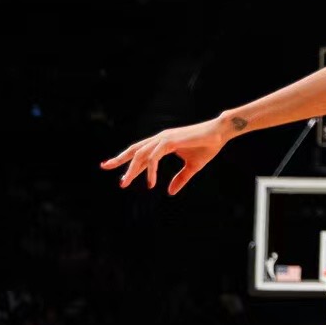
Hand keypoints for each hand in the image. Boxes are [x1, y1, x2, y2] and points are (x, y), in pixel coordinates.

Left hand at [102, 116, 231, 194]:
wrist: (220, 132)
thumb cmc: (208, 146)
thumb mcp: (193, 167)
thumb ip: (180, 179)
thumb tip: (169, 192)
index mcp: (163, 142)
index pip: (140, 151)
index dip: (125, 159)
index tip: (112, 167)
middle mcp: (160, 138)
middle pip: (134, 150)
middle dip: (119, 159)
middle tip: (105, 167)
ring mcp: (163, 138)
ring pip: (140, 155)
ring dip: (131, 169)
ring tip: (125, 183)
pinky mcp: (169, 141)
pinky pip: (153, 157)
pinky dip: (150, 170)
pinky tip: (150, 182)